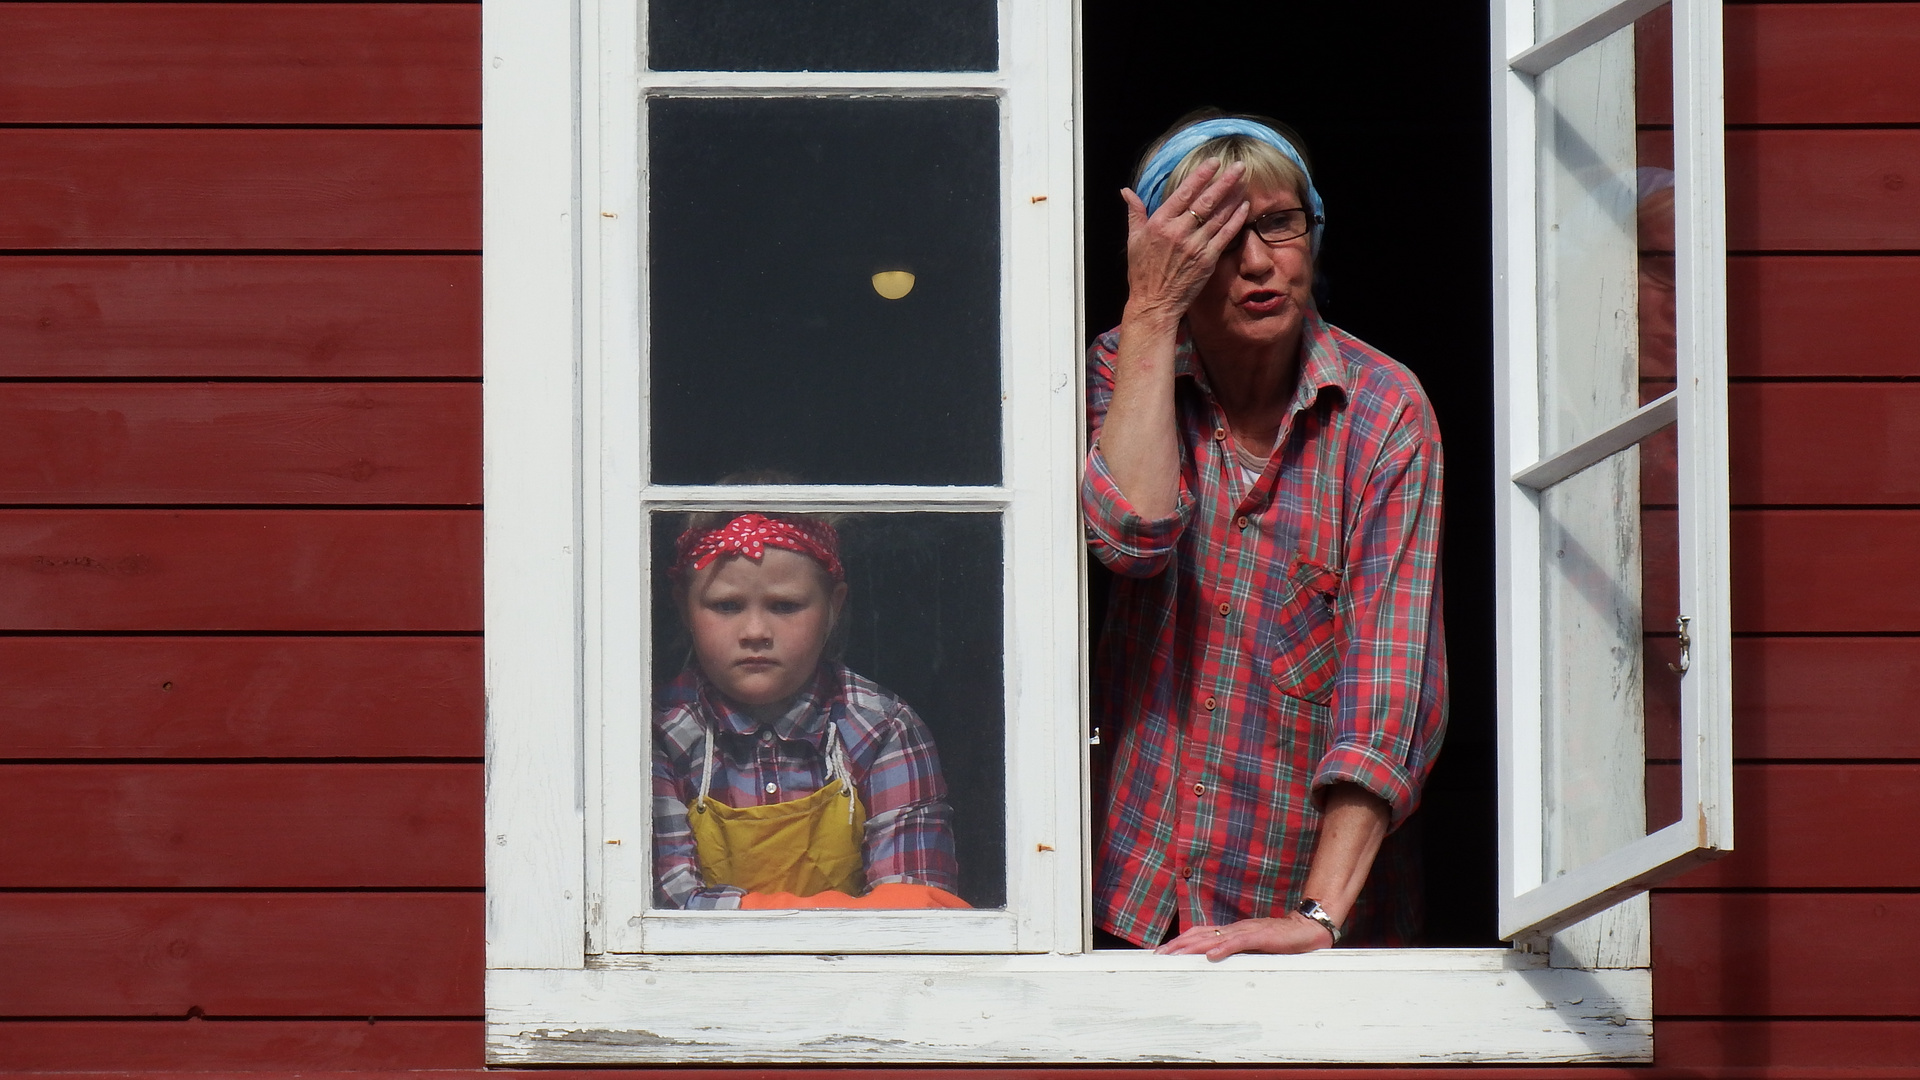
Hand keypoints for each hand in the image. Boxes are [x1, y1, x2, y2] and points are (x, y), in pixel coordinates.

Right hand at [1121, 158, 1250, 327]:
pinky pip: (1225, 235)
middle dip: (1224, 181)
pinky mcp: (1207, 260)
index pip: (1183, 192)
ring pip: (1218, 216)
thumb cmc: (1142, 272)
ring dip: (1233, 197)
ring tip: (1244, 181)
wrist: (1154, 303)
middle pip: (1206, 201)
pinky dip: (1235, 219)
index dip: (1200, 175)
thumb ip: (1134, 212)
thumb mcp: (1133, 239)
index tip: (1213, 162)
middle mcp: (1178, 232)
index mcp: (1159, 223)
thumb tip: (1126, 191)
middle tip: (1238, 166)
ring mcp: (1194, 246)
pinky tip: (1244, 207)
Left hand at [1153, 913, 1334, 960]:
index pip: (1200, 934)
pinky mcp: (1261, 936)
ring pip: (1214, 937)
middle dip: (1178, 945)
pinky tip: (1212, 955)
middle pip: (1200, 934)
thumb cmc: (1280, 941)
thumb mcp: (1253, 949)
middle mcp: (1235, 929)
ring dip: (1193, 946)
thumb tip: (1215, 963)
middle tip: (1159, 955)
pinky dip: (1224, 948)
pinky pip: (1239, 942)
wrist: (1306, 929)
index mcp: (1231, 931)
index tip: (1163, 952)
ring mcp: (1246, 931)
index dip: (1180, 942)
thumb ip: (1236, 954)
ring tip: (1176, 955)